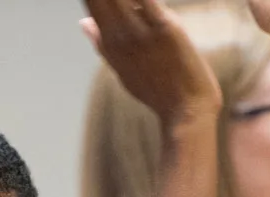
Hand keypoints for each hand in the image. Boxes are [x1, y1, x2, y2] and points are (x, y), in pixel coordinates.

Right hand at [82, 0, 220, 124]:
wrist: (186, 112)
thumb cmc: (158, 92)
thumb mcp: (123, 71)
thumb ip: (102, 44)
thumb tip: (83, 23)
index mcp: (110, 42)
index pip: (90, 0)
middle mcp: (120, 34)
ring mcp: (141, 31)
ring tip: (128, 0)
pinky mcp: (164, 27)